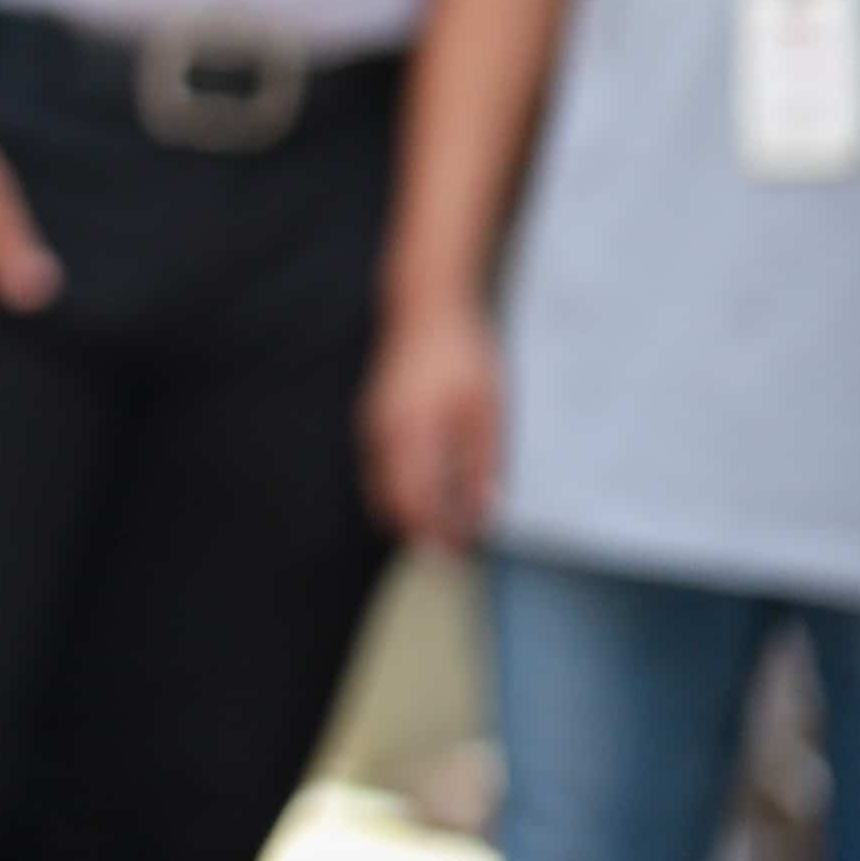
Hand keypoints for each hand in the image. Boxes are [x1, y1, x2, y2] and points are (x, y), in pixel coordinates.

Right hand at [361, 298, 506, 545]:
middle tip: (457, 547)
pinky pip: (380, 470)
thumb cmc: (462, 357)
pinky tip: (433, 490)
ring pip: (380, 489)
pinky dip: (401, 490)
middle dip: (420, 532)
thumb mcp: (487, 410)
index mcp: (411, 436)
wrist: (424, 308)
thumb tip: (485, 513)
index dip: (437, 536)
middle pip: (390, 505)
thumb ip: (483, 464)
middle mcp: (382, 437)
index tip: (465, 552)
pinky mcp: (374, 420)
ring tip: (449, 523)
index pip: (415, 506)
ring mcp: (372, 428)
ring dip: (410, 512)